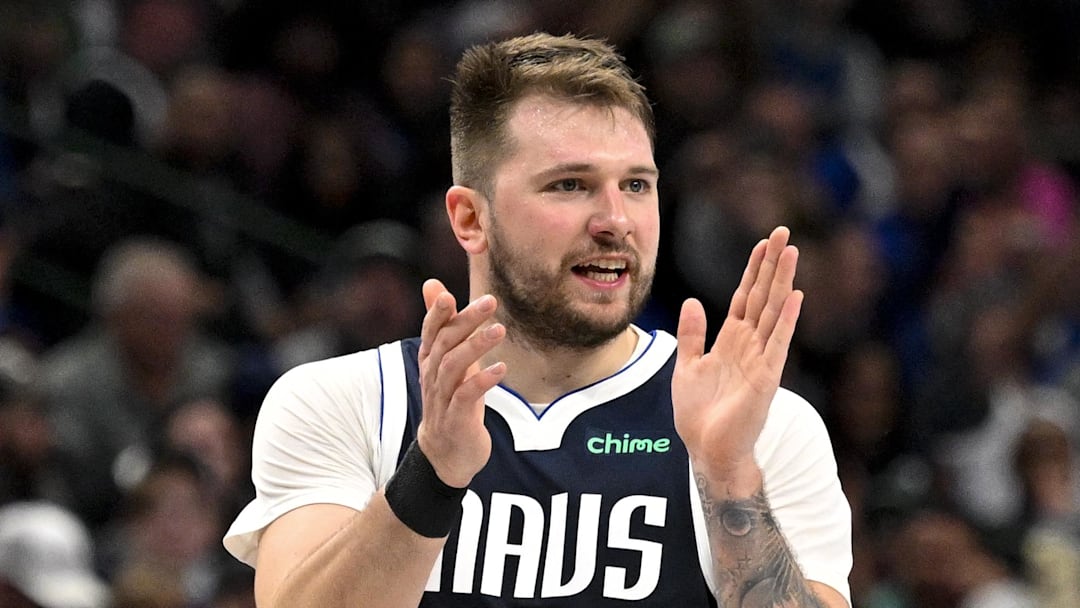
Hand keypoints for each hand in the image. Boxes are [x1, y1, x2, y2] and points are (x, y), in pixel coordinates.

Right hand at [416, 279, 505, 487]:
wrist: (446, 453)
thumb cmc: (451, 398)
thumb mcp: (448, 358)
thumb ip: (443, 323)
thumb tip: (432, 284)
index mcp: (430, 360)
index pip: (430, 332)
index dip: (437, 314)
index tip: (450, 294)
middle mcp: (432, 377)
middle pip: (444, 344)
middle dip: (466, 321)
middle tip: (490, 301)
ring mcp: (442, 399)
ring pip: (453, 368)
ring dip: (476, 347)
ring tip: (499, 330)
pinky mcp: (456, 419)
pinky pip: (465, 397)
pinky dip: (482, 381)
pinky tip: (500, 368)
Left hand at [672, 227, 802, 486]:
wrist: (707, 451)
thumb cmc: (699, 415)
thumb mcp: (686, 367)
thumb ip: (692, 335)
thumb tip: (692, 301)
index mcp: (730, 341)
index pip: (744, 297)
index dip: (752, 270)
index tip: (762, 243)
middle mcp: (749, 345)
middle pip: (762, 296)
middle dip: (771, 265)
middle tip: (783, 232)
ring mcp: (760, 360)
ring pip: (773, 313)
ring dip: (782, 282)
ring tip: (792, 252)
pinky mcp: (766, 378)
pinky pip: (778, 344)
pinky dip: (787, 320)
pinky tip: (796, 297)